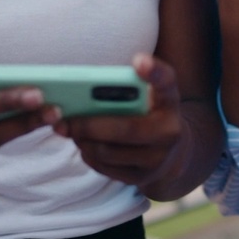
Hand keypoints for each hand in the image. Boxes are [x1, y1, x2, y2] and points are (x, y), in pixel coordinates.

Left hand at [54, 54, 184, 187]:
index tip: (138, 60)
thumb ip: (130, 82)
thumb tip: (85, 84)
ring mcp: (157, 159)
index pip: (166, 81)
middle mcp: (170, 130)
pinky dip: (89, 155)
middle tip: (65, 120)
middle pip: (125, 129)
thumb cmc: (151, 112)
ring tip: (70, 131)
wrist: (173, 153)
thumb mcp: (151, 93)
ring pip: (108, 152)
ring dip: (84, 141)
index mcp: (169, 99)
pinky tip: (84, 145)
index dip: (153, 71)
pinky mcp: (142, 178)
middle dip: (89, 125)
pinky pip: (106, 168)